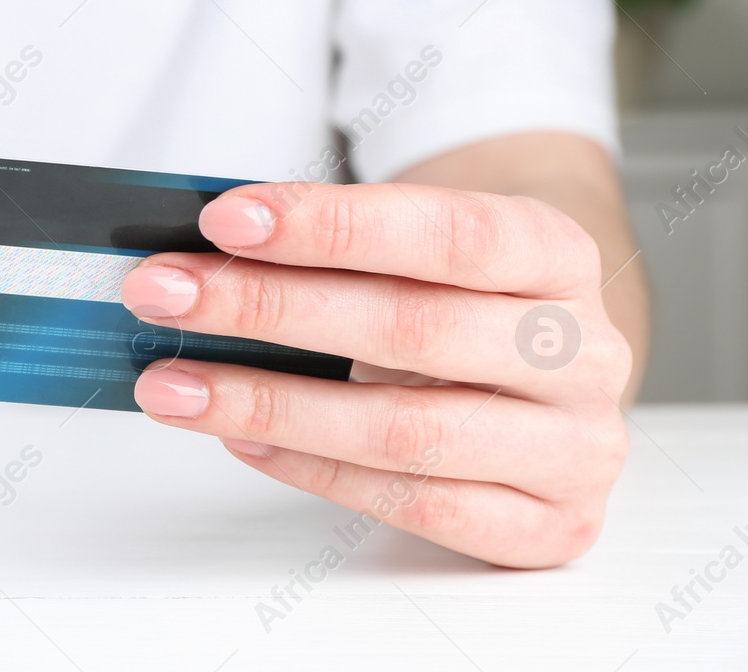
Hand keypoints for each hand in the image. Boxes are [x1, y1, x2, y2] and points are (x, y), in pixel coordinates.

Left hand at [121, 181, 632, 567]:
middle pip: (411, 329)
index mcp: (557, 254)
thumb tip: (198, 259)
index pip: (446, 231)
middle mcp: (583, 350)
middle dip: (268, 309)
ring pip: (404, 430)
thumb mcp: (418, 251)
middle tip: (165, 296)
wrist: (545, 366)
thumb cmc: (458, 297)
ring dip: (267, 405)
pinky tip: (240, 439)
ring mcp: (573, 447)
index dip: (331, 224)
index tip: (225, 221)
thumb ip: (331, 249)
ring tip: (175, 385)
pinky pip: (413, 505)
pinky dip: (312, 470)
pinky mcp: (549, 526)